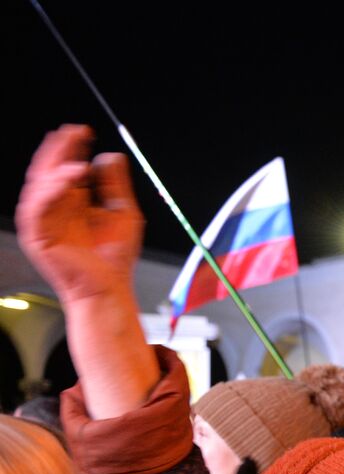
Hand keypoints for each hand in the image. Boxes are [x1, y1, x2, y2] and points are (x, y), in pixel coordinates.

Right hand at [15, 125, 143, 303]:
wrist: (109, 288)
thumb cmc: (115, 257)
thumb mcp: (123, 212)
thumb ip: (115, 185)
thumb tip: (110, 155)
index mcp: (71, 201)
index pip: (65, 167)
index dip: (72, 148)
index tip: (85, 132)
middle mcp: (54, 208)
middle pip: (48, 171)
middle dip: (59, 150)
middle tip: (72, 133)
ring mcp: (43, 222)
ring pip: (39, 186)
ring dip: (54, 168)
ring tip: (75, 159)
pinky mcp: (38, 236)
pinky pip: (37, 209)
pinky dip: (51, 191)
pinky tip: (69, 180)